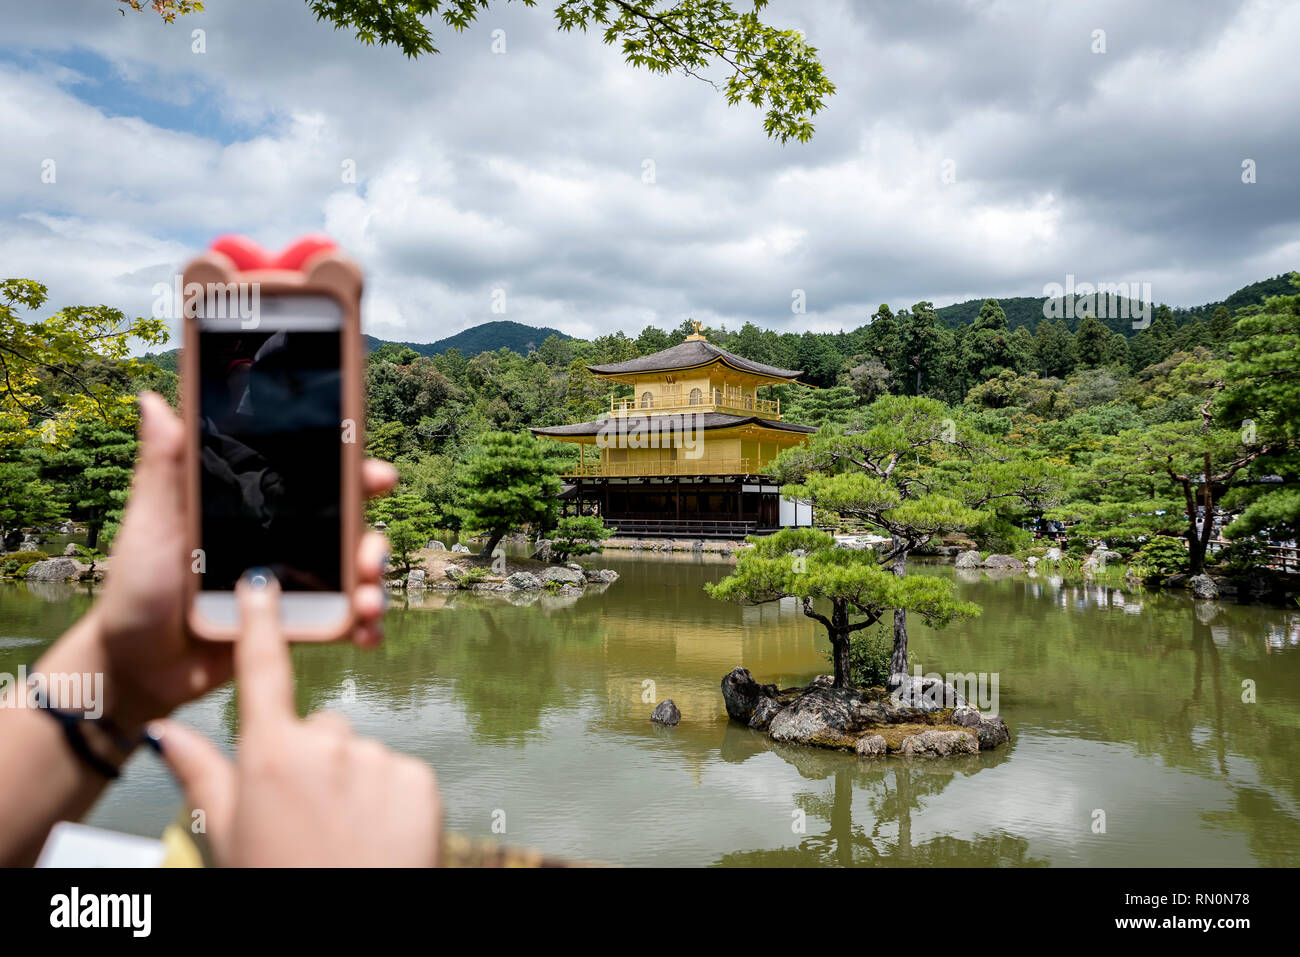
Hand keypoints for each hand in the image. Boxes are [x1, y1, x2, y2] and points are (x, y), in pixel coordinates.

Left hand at [41, 392, 397, 731]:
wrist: (136, 668)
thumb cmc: (135, 590)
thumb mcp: (151, 524)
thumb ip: (163, 468)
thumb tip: (154, 400)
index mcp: (252, 510)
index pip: (313, 483)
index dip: (352, 473)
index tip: (376, 474)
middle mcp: (281, 543)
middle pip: (346, 529)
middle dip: (372, 538)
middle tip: (371, 553)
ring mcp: (291, 586)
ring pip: (352, 576)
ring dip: (373, 585)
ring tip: (367, 602)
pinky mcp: (294, 626)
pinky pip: (340, 622)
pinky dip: (362, 626)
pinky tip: (365, 632)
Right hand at [154, 574, 440, 866]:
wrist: (354, 934)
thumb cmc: (282, 883)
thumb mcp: (229, 837)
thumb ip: (202, 776)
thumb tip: (163, 733)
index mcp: (269, 756)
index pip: (262, 674)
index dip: (260, 625)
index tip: (262, 584)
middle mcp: (325, 745)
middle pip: (320, 729)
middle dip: (313, 762)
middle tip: (307, 819)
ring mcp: (377, 759)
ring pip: (361, 755)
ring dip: (354, 785)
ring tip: (346, 837)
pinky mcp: (419, 777)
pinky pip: (399, 773)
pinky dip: (391, 799)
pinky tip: (379, 838)